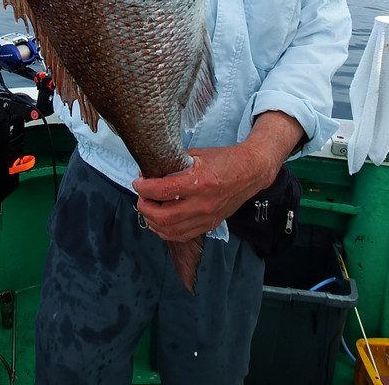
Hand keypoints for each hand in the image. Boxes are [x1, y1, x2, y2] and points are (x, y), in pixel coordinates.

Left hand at [132, 144, 270, 242]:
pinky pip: (181, 235)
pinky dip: (166, 230)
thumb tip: (153, 170)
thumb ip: (175, 163)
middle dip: (144, 207)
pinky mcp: (209, 225)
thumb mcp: (198, 154)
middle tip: (141, 196)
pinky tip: (160, 220)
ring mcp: (206, 217)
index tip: (138, 181)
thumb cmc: (224, 160)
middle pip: (162, 216)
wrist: (250, 172)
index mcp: (199, 182)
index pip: (162, 190)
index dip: (144, 187)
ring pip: (170, 230)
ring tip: (148, 208)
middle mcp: (202, 204)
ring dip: (152, 221)